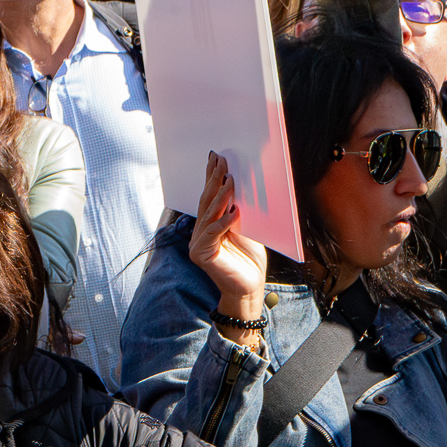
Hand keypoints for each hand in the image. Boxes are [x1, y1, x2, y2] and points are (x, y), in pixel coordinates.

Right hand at [189, 152, 268, 329]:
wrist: (249, 289)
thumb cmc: (249, 261)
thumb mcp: (245, 230)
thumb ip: (237, 212)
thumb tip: (237, 186)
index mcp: (208, 225)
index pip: (208, 198)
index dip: (211, 177)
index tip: (216, 158)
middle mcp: (198, 232)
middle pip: (206, 202)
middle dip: (213, 180)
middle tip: (221, 162)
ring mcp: (197, 244)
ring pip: (208, 215)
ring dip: (220, 196)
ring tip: (230, 181)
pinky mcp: (201, 254)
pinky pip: (213, 233)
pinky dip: (224, 221)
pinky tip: (234, 211)